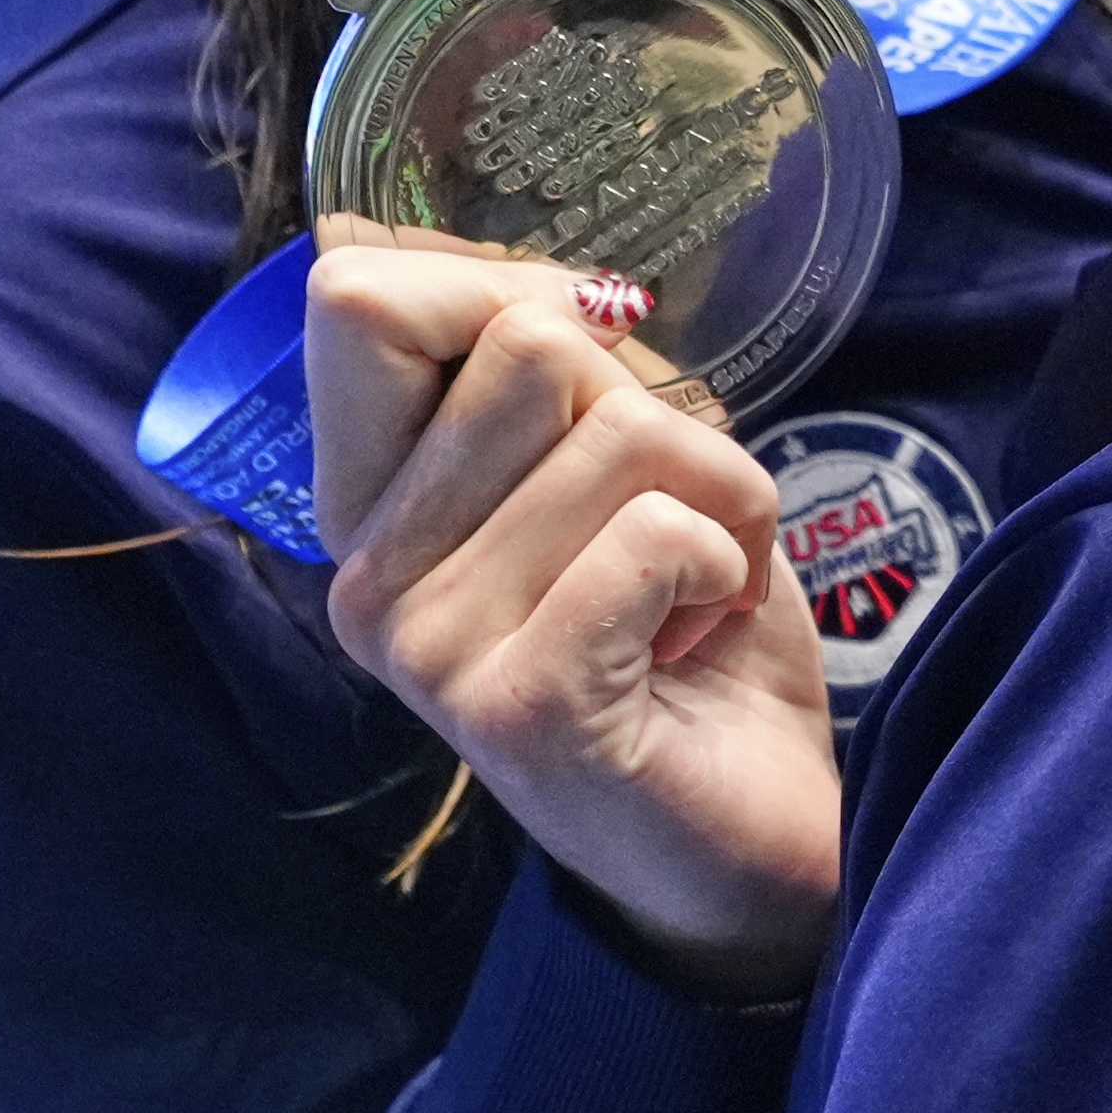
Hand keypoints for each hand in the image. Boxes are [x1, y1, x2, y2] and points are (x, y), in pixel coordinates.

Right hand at [303, 219, 838, 997]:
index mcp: (369, 502)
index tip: (594, 369)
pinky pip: (656, 532)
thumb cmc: (686, 633)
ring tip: (695, 588)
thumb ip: (556, 375)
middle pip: (527, 343)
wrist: (750, 835)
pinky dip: (728, 560)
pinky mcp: (519, 700)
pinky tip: (697, 635)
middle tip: (669, 521)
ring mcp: (430, 643)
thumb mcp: (611, 470)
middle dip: (657, 408)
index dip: (508, 288)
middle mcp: (368, 571)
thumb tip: (540, 277)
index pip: (361, 298)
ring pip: (625, 429)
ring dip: (720, 493)